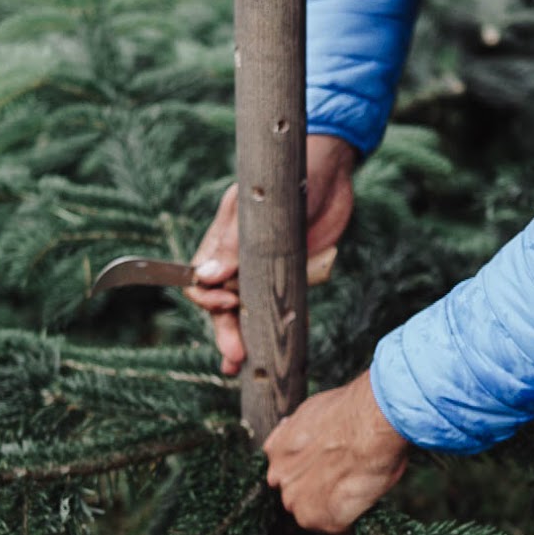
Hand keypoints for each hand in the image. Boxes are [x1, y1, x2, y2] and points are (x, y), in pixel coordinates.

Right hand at [186, 135, 356, 375]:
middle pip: (222, 304)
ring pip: (246, 312)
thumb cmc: (291, 174)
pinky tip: (271, 353)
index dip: (207, 297)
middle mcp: (240, 258)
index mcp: (223, 238)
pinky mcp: (291, 276)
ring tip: (238, 366)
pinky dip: (273, 331)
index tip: (225, 304)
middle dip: (225, 331)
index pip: (201, 277)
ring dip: (241, 339)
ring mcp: (265, 269)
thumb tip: (207, 277)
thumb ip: (235, 241)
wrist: (332, 168)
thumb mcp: (260, 204)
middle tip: (234, 356)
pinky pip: (278, 307)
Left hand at [264, 370, 408, 533]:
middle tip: (343, 479)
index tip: (325, 467)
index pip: (287, 470)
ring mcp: (299, 503)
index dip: (308, 470)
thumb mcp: (314, 413)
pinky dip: (351, 518)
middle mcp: (280, 479)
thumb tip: (312, 436)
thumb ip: (304, 433)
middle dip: (316, 489)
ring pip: (314, 512)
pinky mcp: (323, 520)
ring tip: (357, 488)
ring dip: (331, 505)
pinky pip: (338, 526)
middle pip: (296, 493)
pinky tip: (364, 498)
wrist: (370, 424)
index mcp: (276, 451)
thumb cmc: (352, 412)